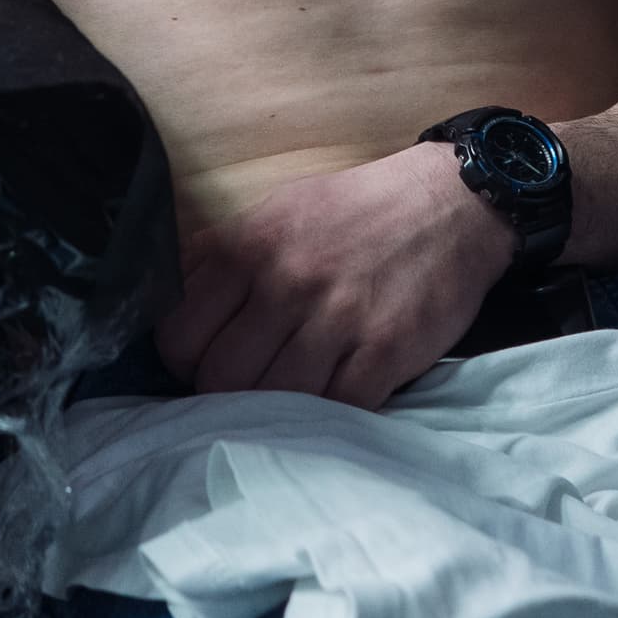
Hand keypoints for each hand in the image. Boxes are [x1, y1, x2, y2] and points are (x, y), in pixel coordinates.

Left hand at [155, 143, 517, 409]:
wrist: (451, 203)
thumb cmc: (355, 211)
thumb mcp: (276, 212)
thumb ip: (219, 256)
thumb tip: (167, 299)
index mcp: (248, 247)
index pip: (179, 334)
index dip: (183, 361)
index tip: (202, 364)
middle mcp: (287, 283)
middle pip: (220, 379)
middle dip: (224, 396)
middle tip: (247, 389)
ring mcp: (339, 319)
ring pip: (274, 402)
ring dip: (276, 411)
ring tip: (289, 398)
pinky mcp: (387, 350)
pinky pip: (338, 410)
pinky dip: (330, 415)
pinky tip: (334, 397)